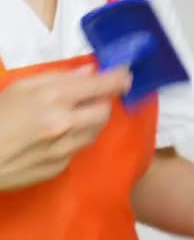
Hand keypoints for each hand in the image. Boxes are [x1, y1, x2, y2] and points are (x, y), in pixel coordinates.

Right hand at [0, 66, 131, 189]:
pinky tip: (54, 137)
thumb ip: (59, 79)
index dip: (118, 80)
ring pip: (94, 133)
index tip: (126, 76)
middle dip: (102, 103)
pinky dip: (74, 140)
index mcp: (53, 98)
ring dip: (91, 122)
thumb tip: (89, 72)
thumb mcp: (21, 87)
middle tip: (93, 98)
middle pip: (104, 112)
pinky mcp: (60, 167)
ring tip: (71, 116)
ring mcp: (64, 149)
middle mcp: (65, 124)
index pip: (100, 87)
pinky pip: (78, 149)